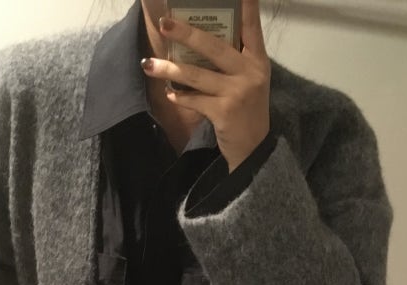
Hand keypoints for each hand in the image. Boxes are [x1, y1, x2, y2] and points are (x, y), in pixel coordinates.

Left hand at [142, 0, 270, 171]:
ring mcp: (236, 92)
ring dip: (169, 69)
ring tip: (148, 64)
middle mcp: (250, 72)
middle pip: (214, 46)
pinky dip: (179, 96)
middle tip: (164, 23)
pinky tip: (169, 93)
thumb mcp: (249, 81)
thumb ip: (234, 60)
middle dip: (186, 34)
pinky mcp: (223, 112)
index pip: (251, 26)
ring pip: (197, 75)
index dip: (246, 5)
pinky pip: (194, 99)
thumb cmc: (246, 110)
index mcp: (258, 60)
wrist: (254, 149)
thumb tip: (198, 39)